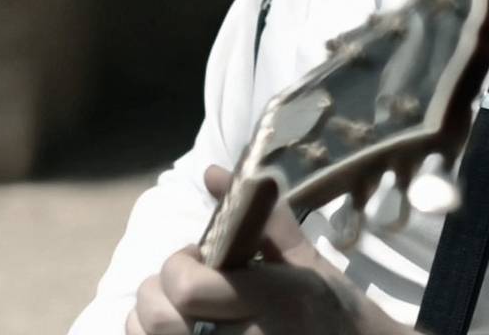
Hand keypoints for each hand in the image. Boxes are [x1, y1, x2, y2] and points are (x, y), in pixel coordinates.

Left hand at [126, 165, 414, 334]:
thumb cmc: (333, 310)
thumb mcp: (304, 261)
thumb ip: (258, 216)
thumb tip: (211, 171)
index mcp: (272, 299)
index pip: (187, 287)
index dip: (179, 265)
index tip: (199, 258)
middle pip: (161, 320)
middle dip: (157, 294)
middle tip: (185, 288)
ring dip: (156, 322)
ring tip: (184, 312)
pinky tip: (186, 329)